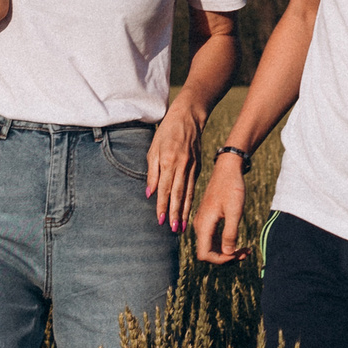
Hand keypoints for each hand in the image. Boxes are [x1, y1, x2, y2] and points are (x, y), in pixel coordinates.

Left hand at [146, 102, 204, 231]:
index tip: (160, 220)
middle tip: (174, 230)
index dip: (162, 205)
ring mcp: (192, 166)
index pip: (164, 188)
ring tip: (183, 227)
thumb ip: (151, 172)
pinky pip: (193, 186)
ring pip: (188, 192)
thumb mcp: (153, 149)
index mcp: (168, 160)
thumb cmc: (166, 132)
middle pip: (178, 193)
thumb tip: (149, 193)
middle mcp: (182, 165)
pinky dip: (191, 200)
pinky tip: (188, 211)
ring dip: (185, 211)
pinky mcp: (198, 166)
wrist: (188, 117)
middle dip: (176, 213)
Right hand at [190, 155, 248, 263]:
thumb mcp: (235, 211)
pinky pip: (214, 238)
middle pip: (208, 253)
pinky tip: (239, 242)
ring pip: (212, 246)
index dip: (220, 260)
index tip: (237, 254)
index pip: (205, 254)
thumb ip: (230, 233)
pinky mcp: (209, 219)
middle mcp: (200, 226)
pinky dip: (226, 243)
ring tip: (245, 250)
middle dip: (226, 257)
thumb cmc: (232, 187)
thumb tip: (228, 253)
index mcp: (204, 225)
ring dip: (228, 251)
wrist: (227, 169)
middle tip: (246, 253)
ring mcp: (204, 222)